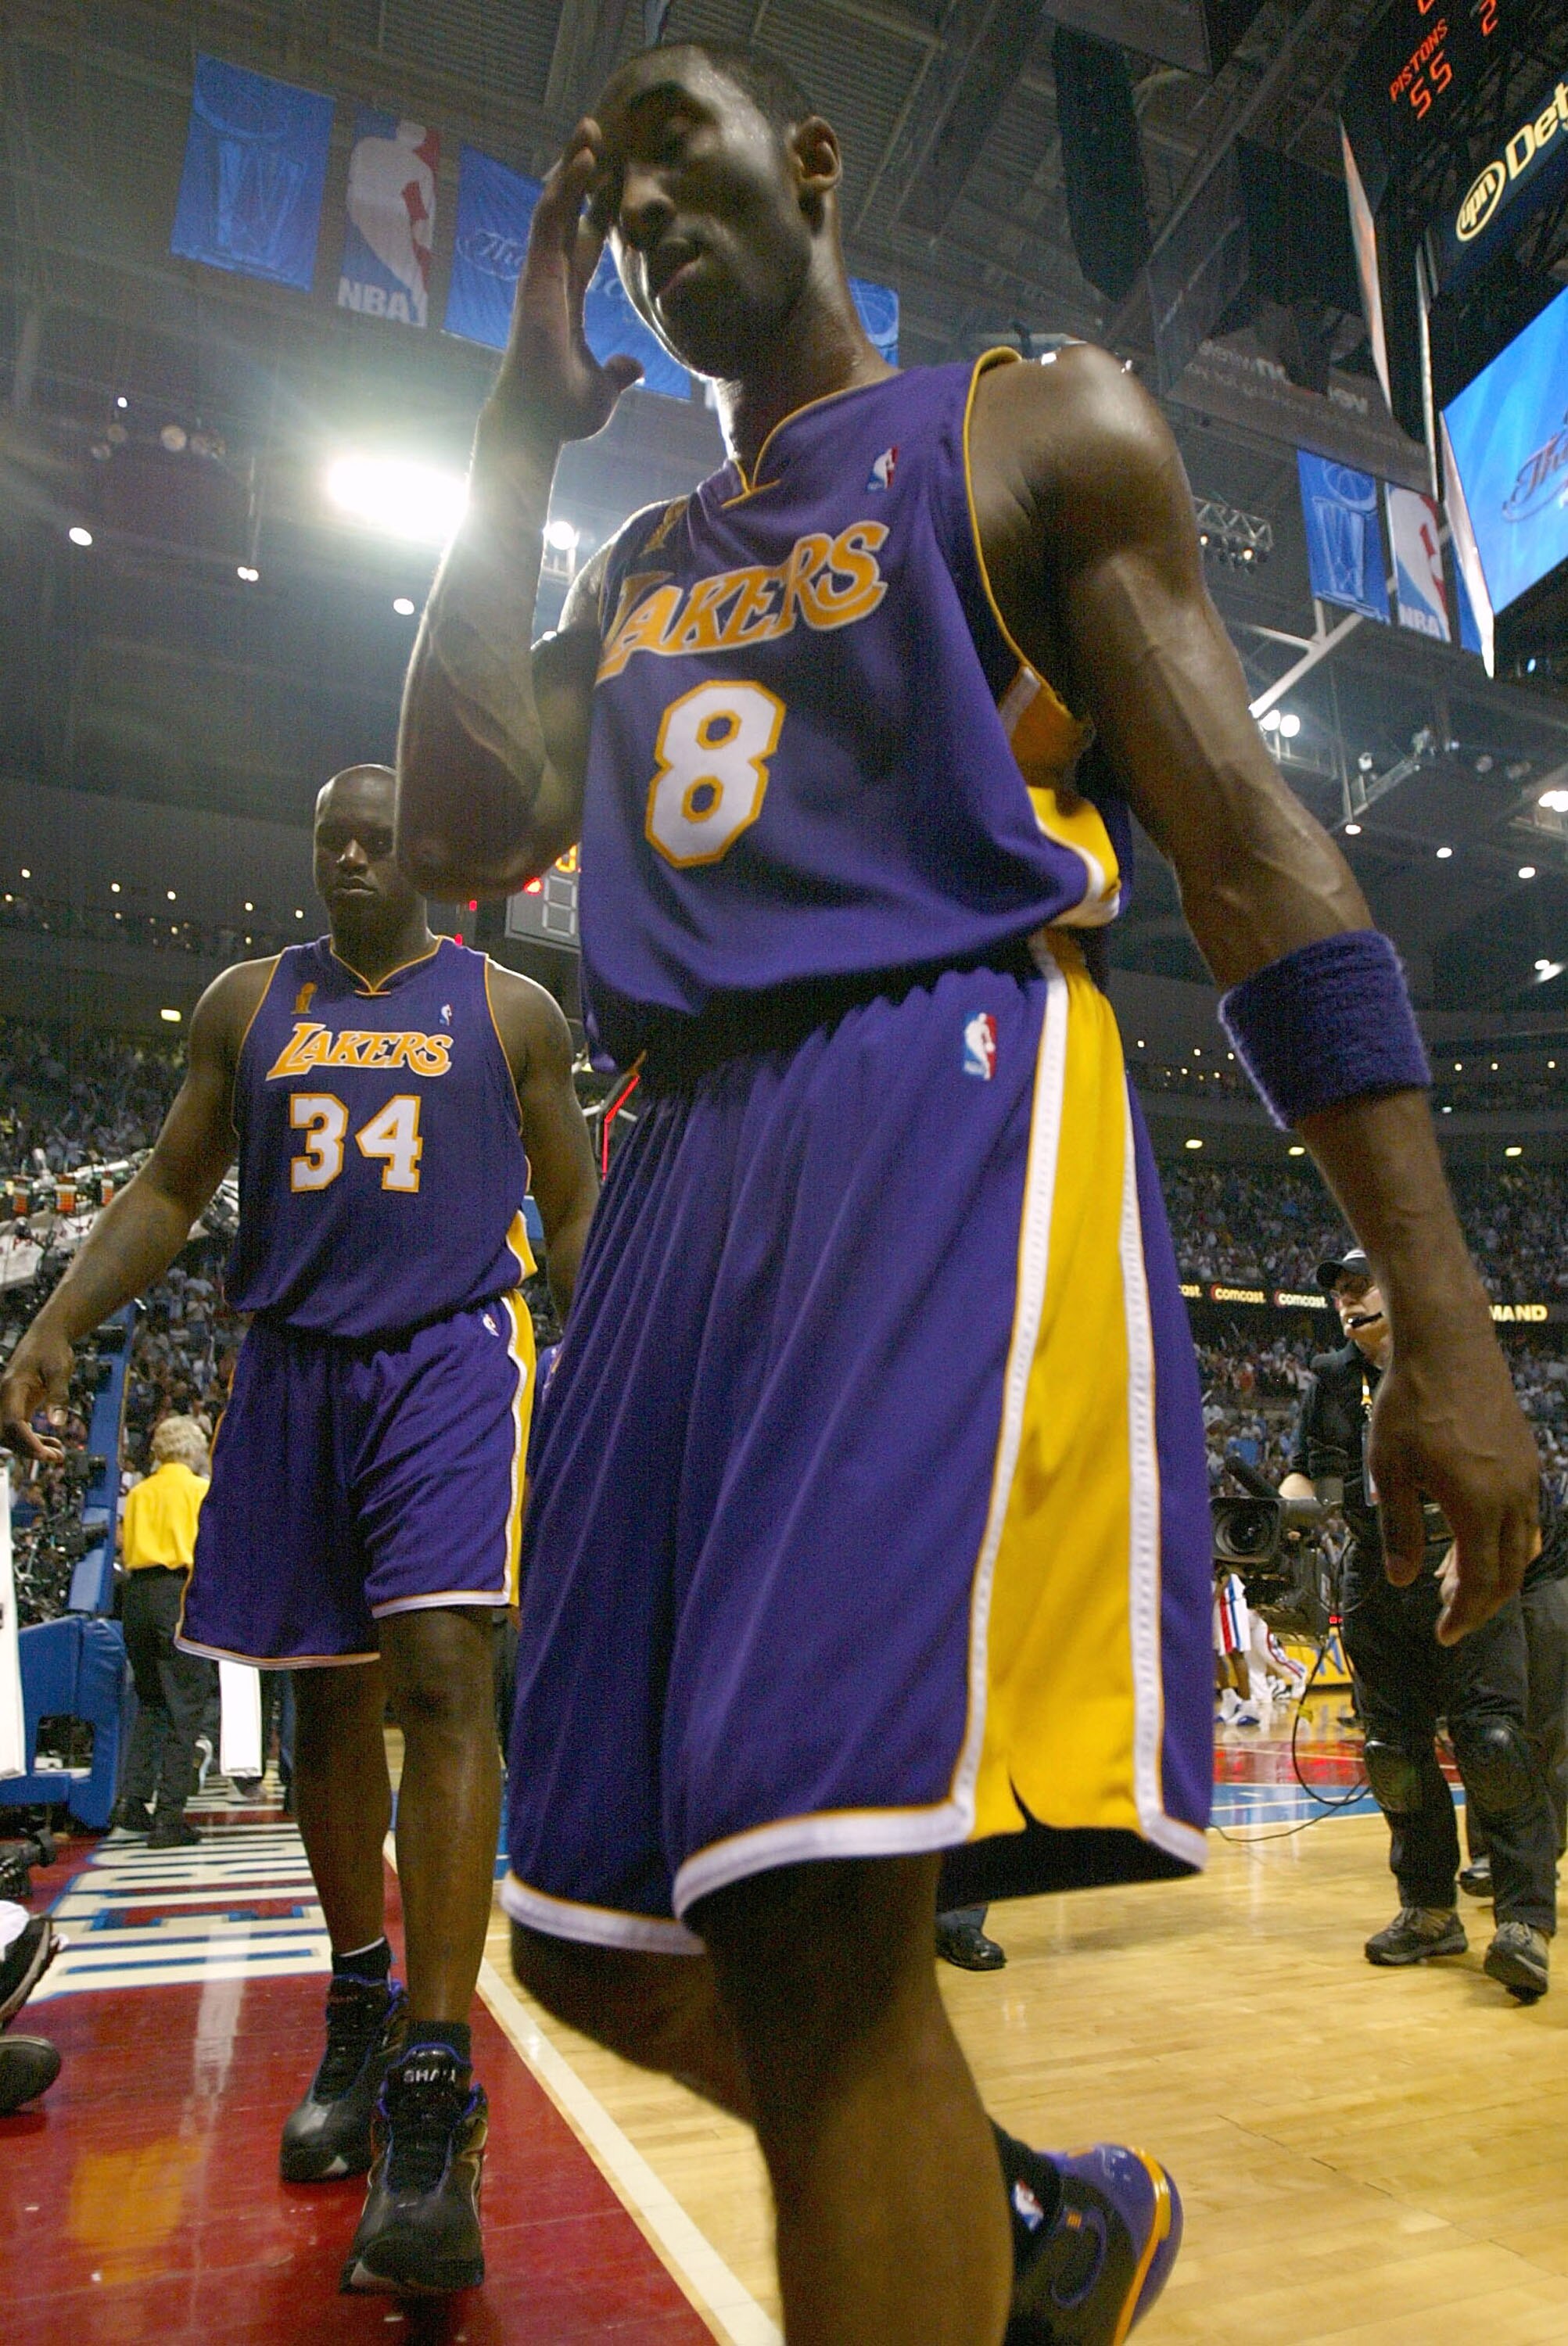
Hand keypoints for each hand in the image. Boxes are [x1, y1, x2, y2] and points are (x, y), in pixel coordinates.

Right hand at [0, 1325, 72, 1463]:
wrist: (47, 1336)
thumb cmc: (52, 1349)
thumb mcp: (59, 1369)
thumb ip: (58, 1395)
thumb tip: (57, 1423)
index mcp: (12, 1387)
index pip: (14, 1422)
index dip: (28, 1442)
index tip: (45, 1455)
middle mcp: (7, 1397)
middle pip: (8, 1434)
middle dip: (28, 1449)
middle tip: (55, 1458)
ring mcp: (11, 1402)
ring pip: (13, 1435)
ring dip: (32, 1447)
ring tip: (58, 1455)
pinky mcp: (19, 1405)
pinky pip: (21, 1429)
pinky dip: (35, 1440)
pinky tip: (55, 1445)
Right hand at [487, 119, 642, 447]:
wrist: (537, 424)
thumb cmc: (562, 413)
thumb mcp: (602, 388)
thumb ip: (617, 372)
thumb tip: (634, 368)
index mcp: (566, 298)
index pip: (585, 242)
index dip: (600, 210)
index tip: (620, 183)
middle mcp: (550, 278)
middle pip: (568, 213)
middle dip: (583, 175)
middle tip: (603, 136)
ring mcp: (540, 272)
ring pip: (556, 204)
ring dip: (573, 165)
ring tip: (592, 128)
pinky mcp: (535, 271)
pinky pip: (550, 216)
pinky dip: (567, 184)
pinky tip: (586, 156)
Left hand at [1368, 1319, 1537, 1642]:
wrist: (1447, 1345)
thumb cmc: (1410, 1403)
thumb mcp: (1389, 1469)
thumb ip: (1399, 1529)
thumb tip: (1403, 1578)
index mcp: (1477, 1506)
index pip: (1478, 1583)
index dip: (1462, 1616)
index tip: (1444, 1635)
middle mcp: (1511, 1497)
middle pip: (1506, 1573)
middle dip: (1479, 1604)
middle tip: (1449, 1617)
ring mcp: (1525, 1477)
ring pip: (1520, 1546)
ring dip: (1491, 1573)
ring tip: (1453, 1582)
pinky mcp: (1526, 1459)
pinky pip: (1525, 1517)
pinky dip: (1503, 1542)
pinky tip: (1477, 1539)